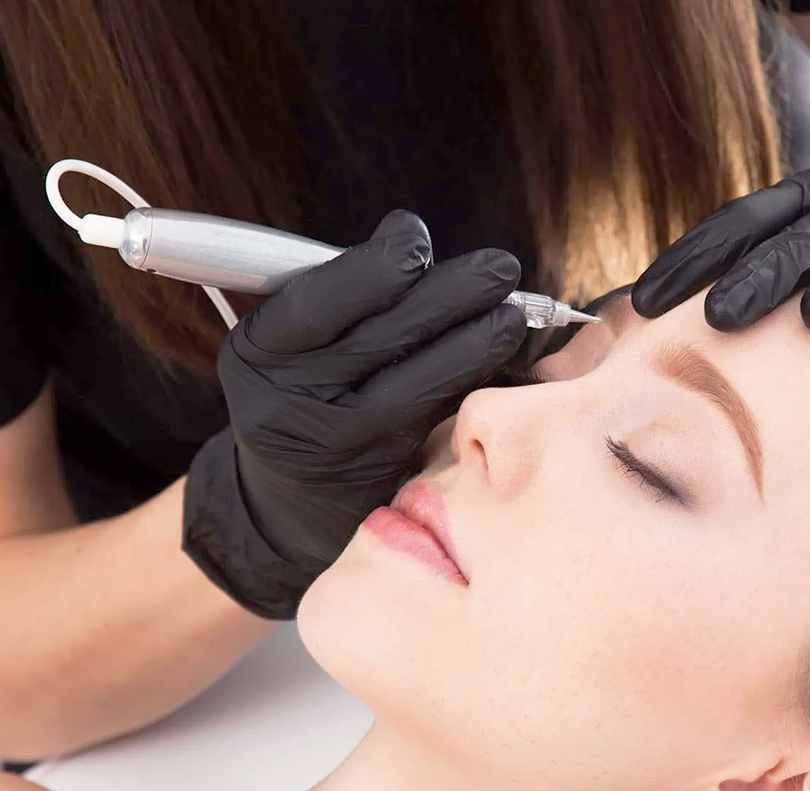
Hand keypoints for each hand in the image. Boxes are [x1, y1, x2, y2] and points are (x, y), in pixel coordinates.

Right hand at [183, 210, 526, 617]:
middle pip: (378, 340)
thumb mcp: (293, 346)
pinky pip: (430, 419)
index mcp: (255, 355)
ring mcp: (332, 449)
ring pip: (414, 386)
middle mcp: (285, 406)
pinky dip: (467, 382)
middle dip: (449, 296)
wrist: (285, 498)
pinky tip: (499, 355)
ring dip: (475, 344)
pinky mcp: (374, 477)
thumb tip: (412, 241)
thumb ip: (341, 300)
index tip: (415, 236)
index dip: (374, 266)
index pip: (317, 303)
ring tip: (515, 314)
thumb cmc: (301, 394)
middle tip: (502, 268)